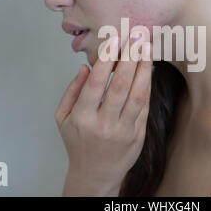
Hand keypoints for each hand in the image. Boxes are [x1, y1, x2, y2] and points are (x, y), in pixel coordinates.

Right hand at [55, 33, 152, 194]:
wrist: (95, 174)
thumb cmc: (78, 142)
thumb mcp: (62, 118)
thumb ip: (71, 91)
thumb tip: (86, 67)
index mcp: (82, 118)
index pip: (96, 84)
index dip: (106, 60)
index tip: (114, 39)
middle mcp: (103, 124)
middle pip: (120, 86)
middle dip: (130, 58)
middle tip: (137, 36)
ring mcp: (123, 131)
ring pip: (137, 95)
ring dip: (144, 68)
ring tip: (147, 47)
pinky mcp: (137, 135)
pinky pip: (145, 106)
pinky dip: (147, 84)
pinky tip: (148, 67)